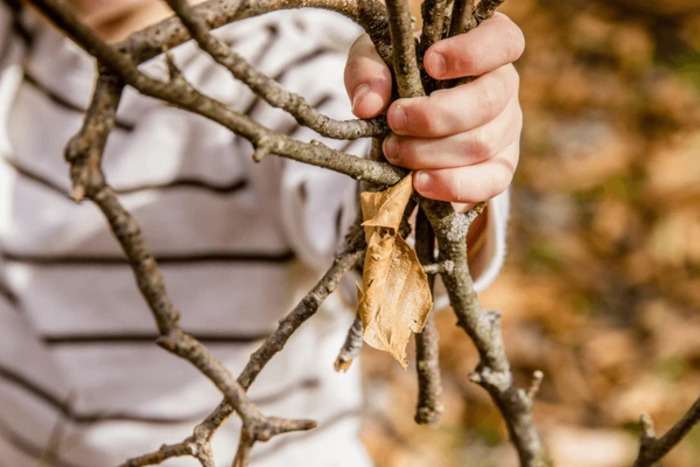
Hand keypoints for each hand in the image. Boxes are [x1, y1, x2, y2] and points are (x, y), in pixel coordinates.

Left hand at [345, 13, 524, 205]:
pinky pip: (491, 183)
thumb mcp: (375, 61)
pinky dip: (452, 186)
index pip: (502, 41)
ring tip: (395, 152)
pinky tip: (419, 183)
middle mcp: (505, 85)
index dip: (471, 53)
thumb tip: (368, 105)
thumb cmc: (397, 76)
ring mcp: (508, 129)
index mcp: (486, 45)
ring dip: (431, 153)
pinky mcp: (501, 167)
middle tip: (394, 121)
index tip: (429, 63)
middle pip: (487, 101)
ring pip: (481, 145)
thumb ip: (368, 72)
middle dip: (434, 117)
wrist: (405, 121)